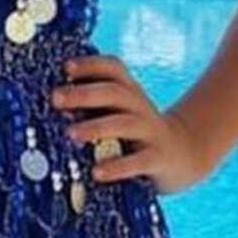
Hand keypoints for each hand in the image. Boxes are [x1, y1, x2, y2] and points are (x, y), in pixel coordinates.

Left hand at [52, 54, 210, 194]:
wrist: (184, 153)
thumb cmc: (138, 134)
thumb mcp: (121, 113)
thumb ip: (96, 107)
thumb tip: (53, 103)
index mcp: (130, 92)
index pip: (113, 69)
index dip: (91, 65)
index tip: (66, 67)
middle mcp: (140, 107)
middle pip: (114, 92)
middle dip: (84, 93)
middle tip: (55, 98)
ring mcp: (151, 132)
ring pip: (125, 123)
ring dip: (97, 127)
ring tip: (71, 134)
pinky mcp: (158, 158)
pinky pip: (138, 161)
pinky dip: (117, 166)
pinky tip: (97, 172)